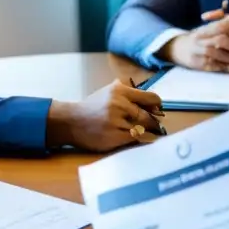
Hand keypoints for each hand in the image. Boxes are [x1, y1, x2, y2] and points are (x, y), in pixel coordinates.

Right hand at [47, 79, 164, 151]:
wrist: (70, 121)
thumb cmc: (92, 108)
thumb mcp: (108, 92)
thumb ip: (128, 93)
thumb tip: (154, 102)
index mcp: (120, 90)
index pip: (150, 97)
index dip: (157, 105)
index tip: (158, 110)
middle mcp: (119, 103)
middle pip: (148, 115)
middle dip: (153, 122)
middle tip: (156, 125)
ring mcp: (116, 120)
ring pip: (143, 128)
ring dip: (146, 131)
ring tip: (144, 131)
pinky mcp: (114, 136)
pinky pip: (135, 138)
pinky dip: (137, 138)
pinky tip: (134, 137)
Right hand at [164, 8, 228, 72]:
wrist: (177, 49)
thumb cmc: (199, 36)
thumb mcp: (208, 26)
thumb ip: (226, 20)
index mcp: (205, 28)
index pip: (224, 26)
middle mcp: (201, 39)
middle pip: (222, 40)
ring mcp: (198, 52)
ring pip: (218, 54)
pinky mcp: (197, 63)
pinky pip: (212, 65)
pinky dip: (223, 67)